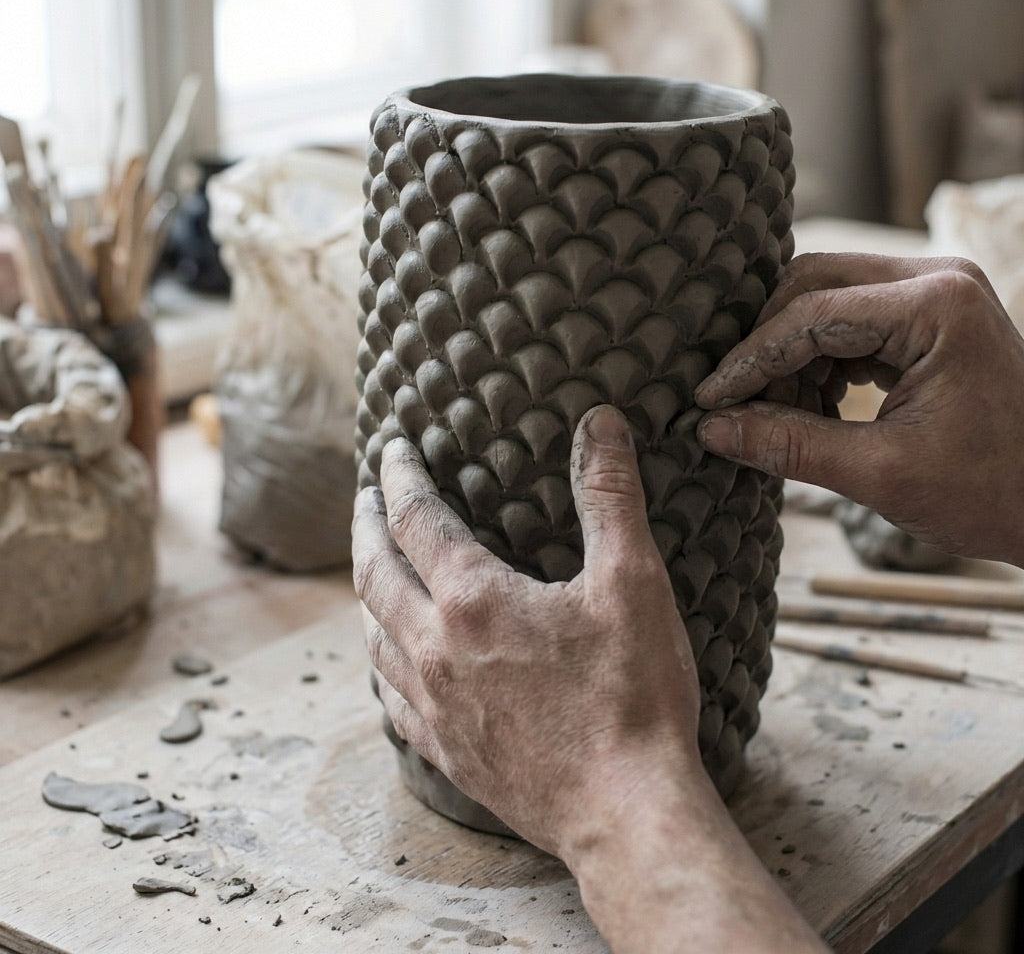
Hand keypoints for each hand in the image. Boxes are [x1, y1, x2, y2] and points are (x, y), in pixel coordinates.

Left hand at [353, 405, 827, 953]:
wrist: (626, 816)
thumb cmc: (633, 698)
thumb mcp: (633, 582)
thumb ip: (610, 496)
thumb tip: (600, 422)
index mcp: (474, 601)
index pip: (417, 518)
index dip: (401, 476)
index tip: (391, 449)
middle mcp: (436, 650)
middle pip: (376, 572)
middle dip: (366, 525)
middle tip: (364, 496)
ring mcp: (435, 706)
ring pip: (374, 634)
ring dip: (367, 590)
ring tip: (372, 567)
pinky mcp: (447, 751)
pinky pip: (392, 697)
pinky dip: (382, 662)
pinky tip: (390, 663)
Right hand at [695, 252, 1023, 565]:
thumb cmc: (995, 492)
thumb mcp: (881, 474)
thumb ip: (789, 445)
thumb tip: (711, 429)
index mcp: (934, 305)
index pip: (808, 315)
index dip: (749, 360)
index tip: (709, 401)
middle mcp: (936, 279)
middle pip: (812, 286)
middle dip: (767, 346)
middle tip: (735, 403)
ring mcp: (936, 294)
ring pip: (826, 301)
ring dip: (791, 356)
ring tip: (780, 416)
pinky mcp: (932, 317)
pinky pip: (852, 321)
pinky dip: (821, 362)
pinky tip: (814, 409)